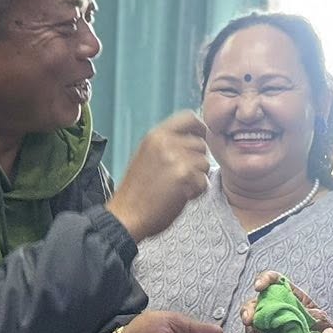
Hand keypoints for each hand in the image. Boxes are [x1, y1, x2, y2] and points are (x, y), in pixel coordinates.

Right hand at [106, 112, 210, 239]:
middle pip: (201, 144)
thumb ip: (167, 143)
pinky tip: (179, 196)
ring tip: (178, 187)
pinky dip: (196, 192)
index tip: (199, 140)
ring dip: (197, 177)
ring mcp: (176, 158)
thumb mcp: (147, 154)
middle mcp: (166, 142)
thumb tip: (194, 137)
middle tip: (181, 176)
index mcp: (156, 135)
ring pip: (205, 164)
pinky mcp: (184, 177)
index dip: (199, 129)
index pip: (189, 117)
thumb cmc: (137, 190)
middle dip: (197, 161)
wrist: (127, 215)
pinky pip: (204, 182)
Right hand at [240, 270, 332, 332]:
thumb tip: (311, 313)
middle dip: (248, 310)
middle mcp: (275, 308)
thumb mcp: (322, 320)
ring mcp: (269, 325)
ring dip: (252, 330)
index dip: (264, 279)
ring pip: (252, 323)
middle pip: (255, 302)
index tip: (259, 286)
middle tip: (249, 319)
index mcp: (289, 295)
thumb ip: (316, 315)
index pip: (274, 280)